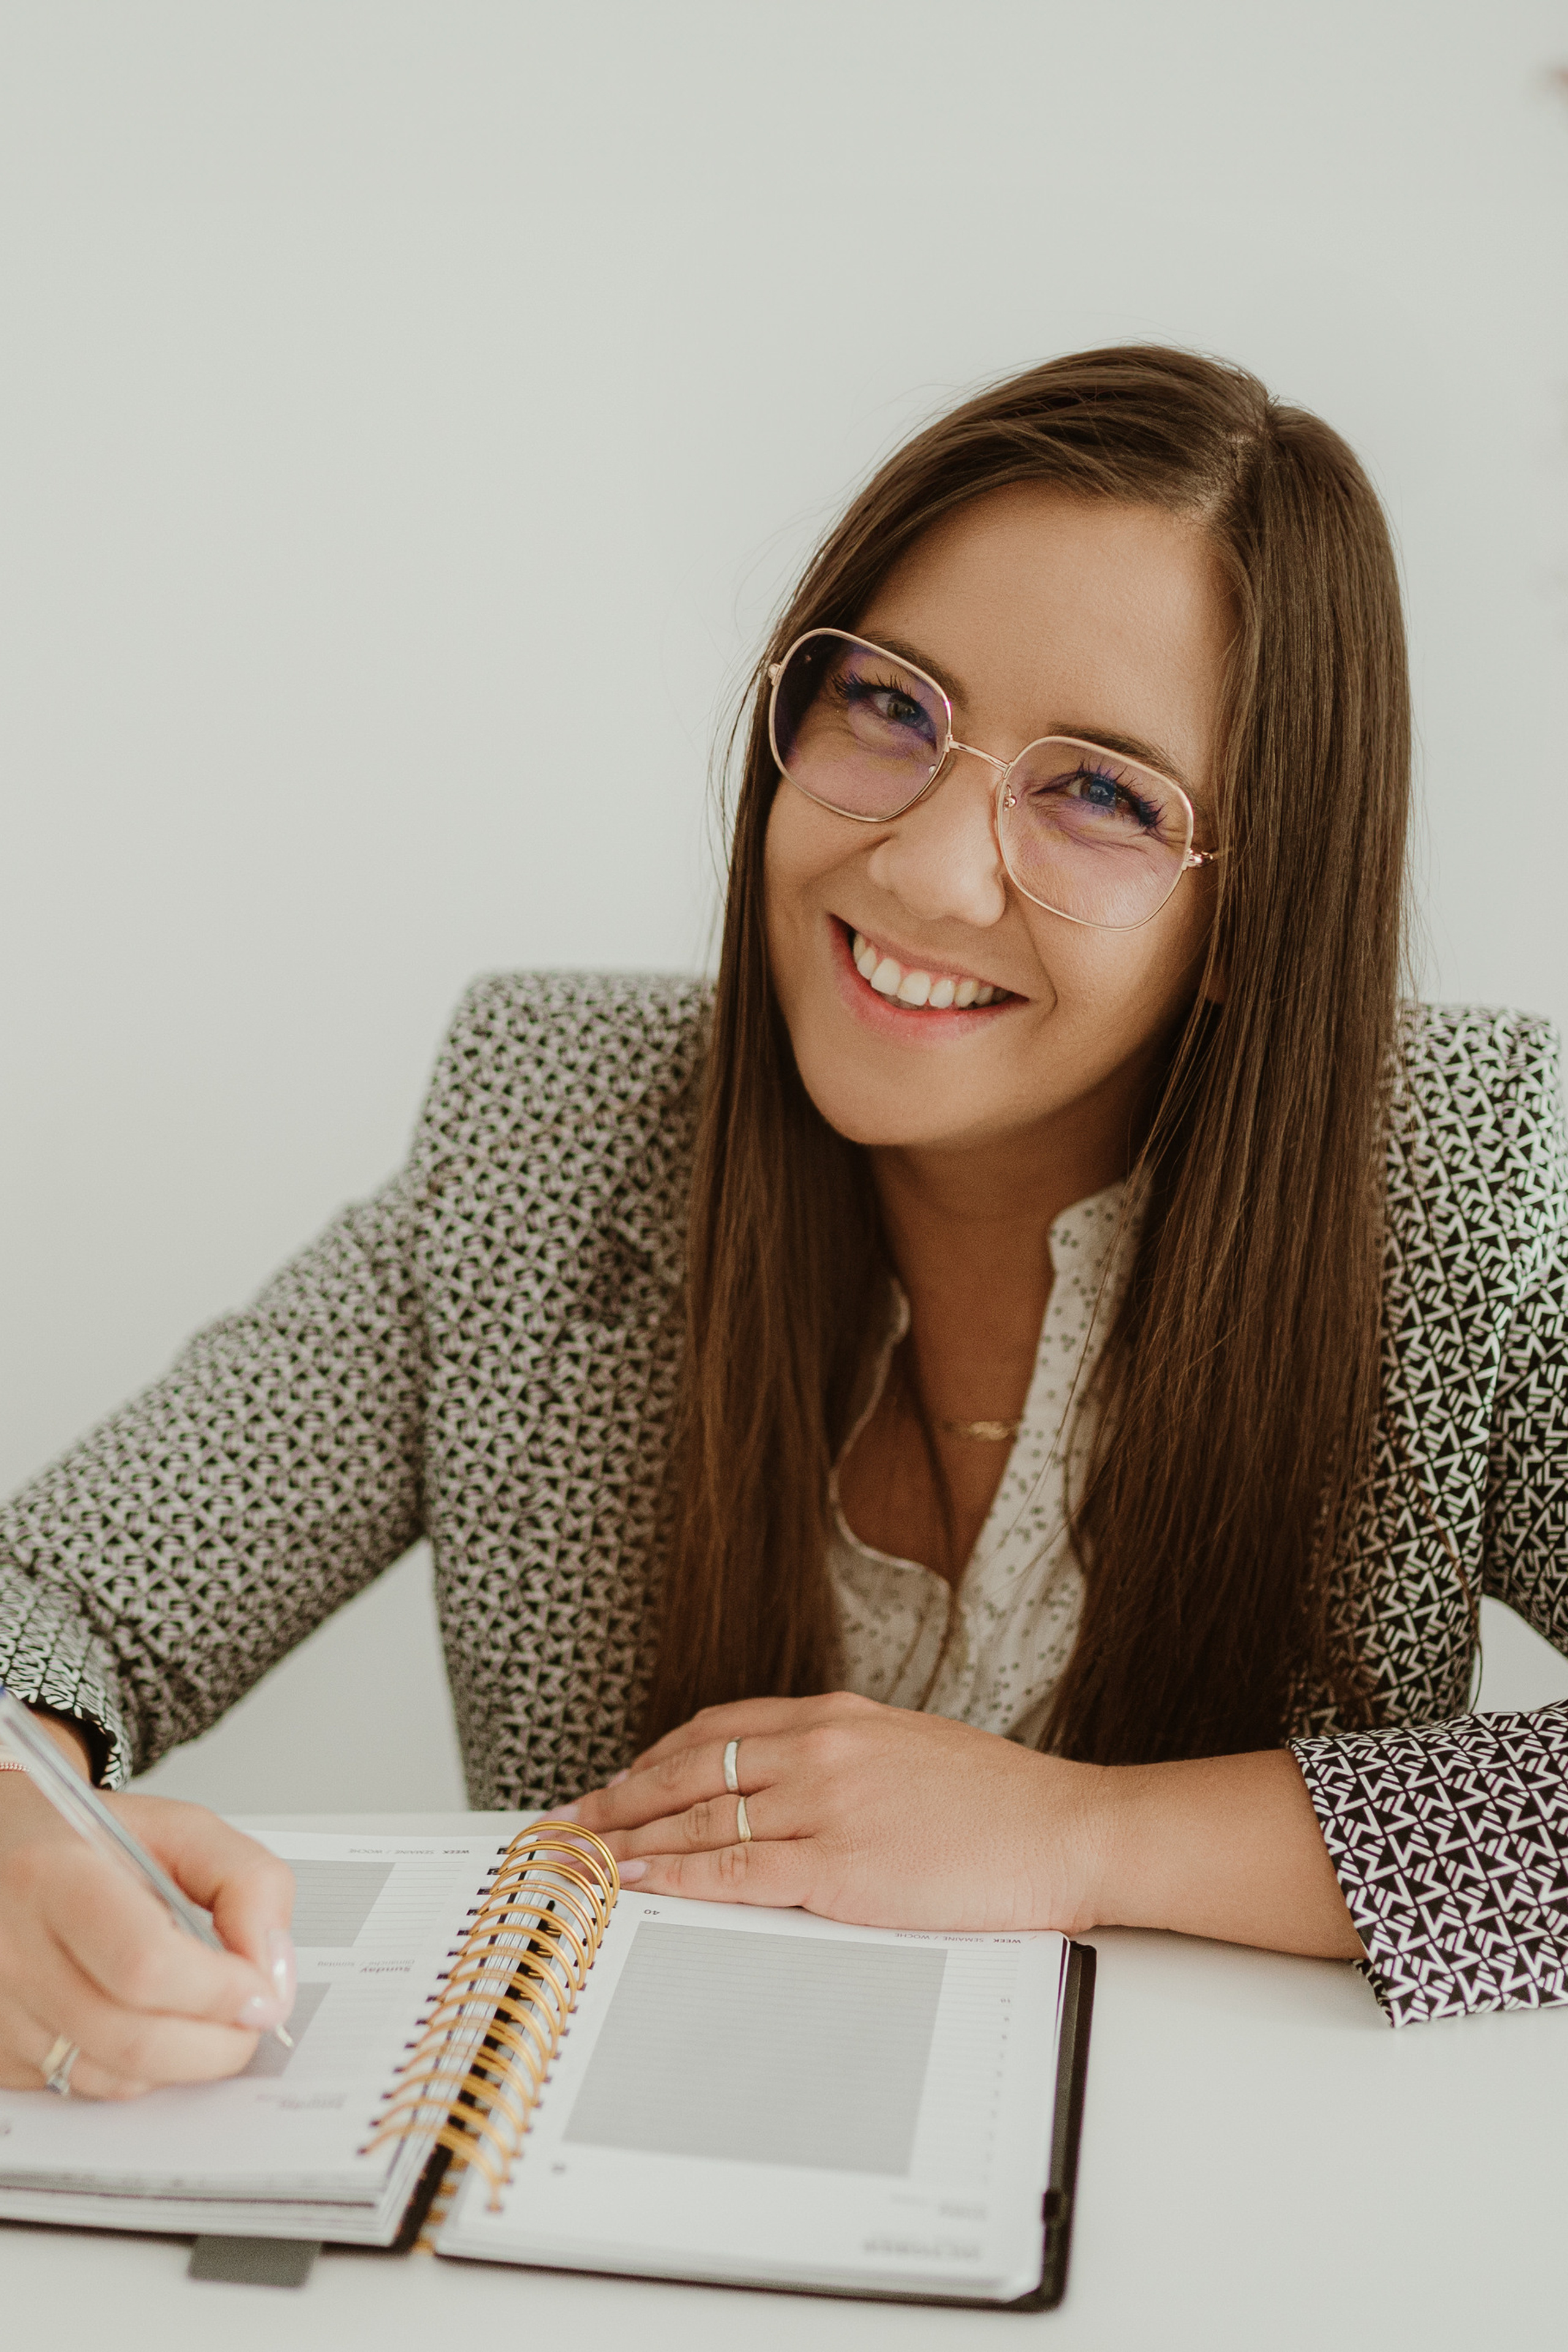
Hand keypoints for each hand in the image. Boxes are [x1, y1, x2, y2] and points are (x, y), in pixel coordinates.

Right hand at [0, 1765, 297, 2099]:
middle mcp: (11, 1950)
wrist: (5, 1850)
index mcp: (54, 1876)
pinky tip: (142, 2018)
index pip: (146, 1965)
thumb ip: (247, 1882)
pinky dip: (135, 2067)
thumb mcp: (181, 1830)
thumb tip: (272, 1971)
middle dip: (216, 2043)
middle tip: (249, 2017)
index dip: (219, 1992)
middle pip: (132, 2039)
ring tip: (200, 2011)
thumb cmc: (91, 1841)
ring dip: (181, 2060)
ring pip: (112, 2077)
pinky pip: (84, 2087)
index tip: (262, 1991)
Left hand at [563, 1691, 1107, 1931]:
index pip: (717, 1728)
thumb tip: (788, 1782)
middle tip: (570, 1822)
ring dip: (632, 1840)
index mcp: (837, 1717)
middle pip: (690, 1769)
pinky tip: (641, 1882)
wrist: (1065, 1829)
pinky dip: (679, 1876)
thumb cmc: (999, 1802)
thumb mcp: (908, 1749)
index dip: (654, 1758)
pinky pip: (737, 1871)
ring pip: (701, 1820)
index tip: (615, 1781)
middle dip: (620, 1799)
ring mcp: (827, 1805)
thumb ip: (843, 1758)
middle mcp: (821, 1749)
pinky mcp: (839, 1866)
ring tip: (585, 1858)